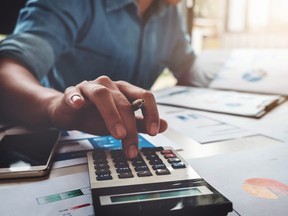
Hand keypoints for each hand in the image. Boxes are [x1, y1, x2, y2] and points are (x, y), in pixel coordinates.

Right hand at [48, 76, 167, 157]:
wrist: (70, 113)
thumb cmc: (97, 115)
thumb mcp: (122, 122)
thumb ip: (141, 123)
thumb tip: (165, 126)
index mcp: (124, 90)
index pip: (144, 96)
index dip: (151, 113)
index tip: (154, 132)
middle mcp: (109, 85)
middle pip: (124, 102)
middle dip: (130, 127)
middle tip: (132, 147)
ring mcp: (90, 87)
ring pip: (102, 95)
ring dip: (111, 115)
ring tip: (118, 134)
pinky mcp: (72, 93)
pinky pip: (73, 93)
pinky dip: (76, 98)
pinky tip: (79, 104)